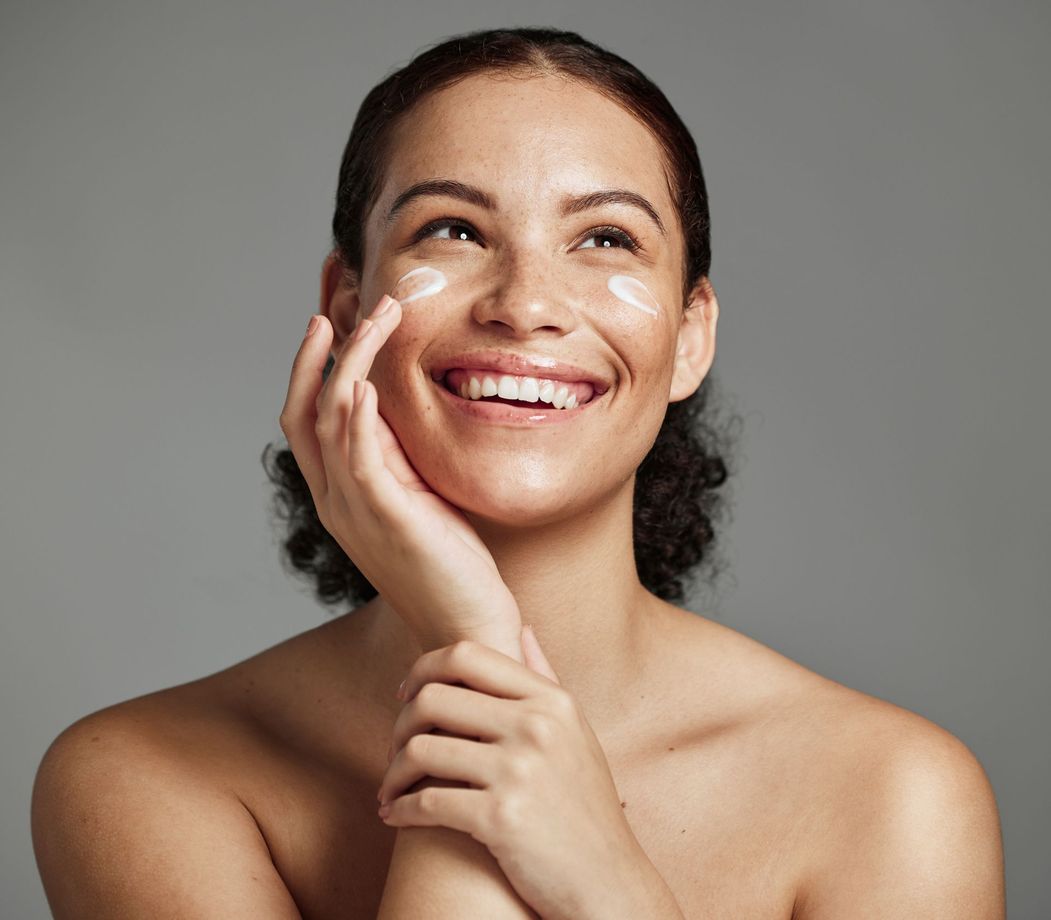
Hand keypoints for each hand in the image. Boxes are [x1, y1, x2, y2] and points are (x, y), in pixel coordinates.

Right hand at [279, 296, 521, 656]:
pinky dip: (358, 418)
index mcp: (340, 496)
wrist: (466, 627)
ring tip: (377, 322)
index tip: (333, 328)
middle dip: (314, 358)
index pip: (306, 422)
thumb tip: (390, 409)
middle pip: (301, 414)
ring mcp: (356, 511)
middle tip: (335, 313)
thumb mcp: (416, 499)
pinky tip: (366, 383)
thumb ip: (396, 460)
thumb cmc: (448, 565)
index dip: (310, 372)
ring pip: (332, 421)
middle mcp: (335, 502)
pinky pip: (359, 459)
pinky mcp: (388, 519)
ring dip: (351, 364)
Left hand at [376, 629, 660, 919]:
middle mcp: (537, 726)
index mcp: (552, 700)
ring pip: (421, 749)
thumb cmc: (585, 806)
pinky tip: (395, 817)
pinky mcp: (500, 817)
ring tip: (390, 788)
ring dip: (393, 772)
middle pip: (434, 697)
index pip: (467, 654)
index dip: (423, 668)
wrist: (608, 882)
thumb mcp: (576, 731)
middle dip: (400, 724)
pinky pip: (426, 801)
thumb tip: (522, 627)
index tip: (406, 694)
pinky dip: (400, 810)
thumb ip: (545, 676)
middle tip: (395, 749)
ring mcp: (519, 770)